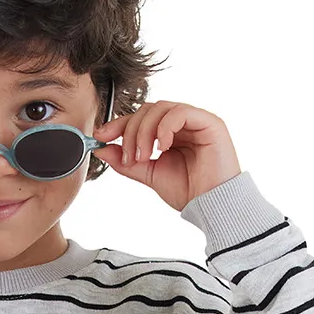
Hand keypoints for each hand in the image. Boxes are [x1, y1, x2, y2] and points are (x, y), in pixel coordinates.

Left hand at [91, 101, 240, 211]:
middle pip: (147, 109)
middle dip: (130, 131)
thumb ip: (126, 162)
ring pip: (161, 108)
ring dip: (144, 131)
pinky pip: (180, 112)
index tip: (101, 136)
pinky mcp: (210, 122)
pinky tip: (163, 147)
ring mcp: (196, 121)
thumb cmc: (189, 191)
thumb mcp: (149, 174)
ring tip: (143, 156)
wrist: (211, 205)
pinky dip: (165, 127)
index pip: (141, 118)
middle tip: (127, 156)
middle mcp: (183, 124)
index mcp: (170, 134)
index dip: (119, 124)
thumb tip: (101, 149)